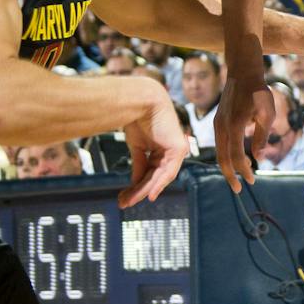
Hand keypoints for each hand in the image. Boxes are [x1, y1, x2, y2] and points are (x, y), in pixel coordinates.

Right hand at [117, 93, 185, 208]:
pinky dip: (159, 184)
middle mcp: (170, 151)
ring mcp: (176, 150)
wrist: (140, 101)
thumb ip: (139, 165)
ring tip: (130, 200)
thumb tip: (135, 183)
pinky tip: (150, 195)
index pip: (149, 172)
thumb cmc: (138, 118)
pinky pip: (168, 172)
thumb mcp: (137, 147)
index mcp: (161, 149)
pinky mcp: (179, 149)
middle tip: (124, 202)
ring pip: (160, 177)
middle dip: (138, 191)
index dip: (138, 185)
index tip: (126, 196)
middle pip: (153, 177)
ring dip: (144, 190)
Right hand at [214, 68, 272, 192]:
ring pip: (219, 152)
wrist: (242, 73)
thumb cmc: (258, 92)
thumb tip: (258, 158)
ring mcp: (218, 124)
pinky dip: (226, 155)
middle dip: (230, 175)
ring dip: (228, 166)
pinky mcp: (218, 121)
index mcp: (234, 126)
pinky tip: (237, 159)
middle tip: (238, 189)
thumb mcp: (266, 114)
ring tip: (239, 176)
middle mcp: (222, 127)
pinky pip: (220, 144)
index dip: (244, 171)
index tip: (252, 181)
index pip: (237, 156)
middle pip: (222, 159)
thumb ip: (261, 136)